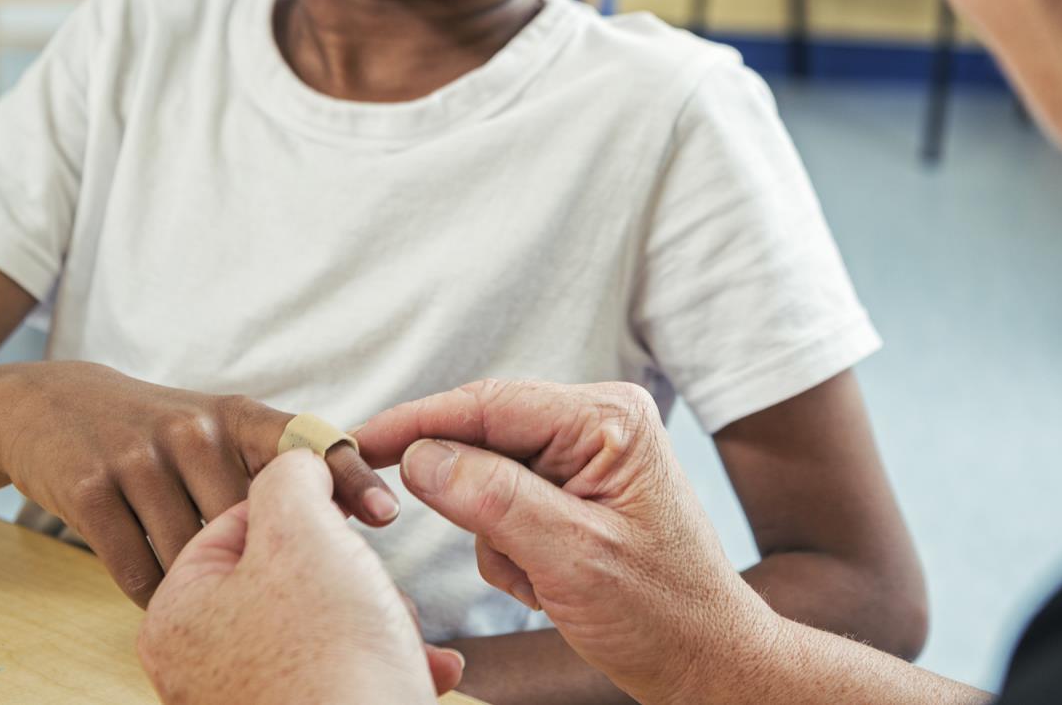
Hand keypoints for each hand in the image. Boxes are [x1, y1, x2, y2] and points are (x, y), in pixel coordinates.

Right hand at [0, 361, 399, 605]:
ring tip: (203, 591)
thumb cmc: (158, 433)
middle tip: (263, 594)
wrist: (50, 407)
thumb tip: (343, 528)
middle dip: (259, 563)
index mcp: (237, 414)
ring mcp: (140, 458)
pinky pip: (137, 570)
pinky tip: (156, 587)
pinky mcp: (90, 491)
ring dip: (199, 584)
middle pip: (247, 523)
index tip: (384, 515)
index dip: (349, 477)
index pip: (306, 443)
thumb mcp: (217, 428)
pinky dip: (150, 591)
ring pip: (191, 554)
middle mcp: (194, 429)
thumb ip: (270, 468)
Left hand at [139, 449, 455, 703]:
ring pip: (322, 623)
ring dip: (379, 617)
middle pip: (284, 573)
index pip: (238, 519)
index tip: (349, 513)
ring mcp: (248, 700)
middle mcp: (201, 664)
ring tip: (402, 635)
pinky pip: (341, 673)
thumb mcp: (305, 534)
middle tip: (376, 585)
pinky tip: (423, 667)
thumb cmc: (330, 661)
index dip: (304, 505)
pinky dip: (386, 663)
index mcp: (178, 614)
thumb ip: (292, 476)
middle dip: (351, 572)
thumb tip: (298, 463)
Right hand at [355, 379, 782, 703]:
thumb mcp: (571, 557)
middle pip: (485, 437)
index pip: (489, 403)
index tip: (357, 441)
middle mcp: (598, 422)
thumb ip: (493, 499)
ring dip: (500, 539)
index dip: (417, 421)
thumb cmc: (660, 611)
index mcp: (608, 419)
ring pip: (488, 479)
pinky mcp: (576, 490)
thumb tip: (420, 456)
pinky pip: (506, 507)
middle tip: (512, 558)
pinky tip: (553, 583)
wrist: (705, 659)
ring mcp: (588, 455)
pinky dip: (512, 551)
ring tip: (549, 581)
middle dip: (475, 504)